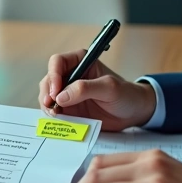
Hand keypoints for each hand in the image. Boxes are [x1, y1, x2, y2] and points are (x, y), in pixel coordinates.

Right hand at [38, 50, 156, 130]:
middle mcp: (71, 75)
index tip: (56, 92)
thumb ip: (85, 89)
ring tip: (55, 114)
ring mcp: (68, 92)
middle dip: (47, 93)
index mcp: (80, 62)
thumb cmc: (126, 95)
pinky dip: (53, 116)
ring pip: (48, 96)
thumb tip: (61, 96)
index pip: (58, 62)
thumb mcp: (109, 88)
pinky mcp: (69, 108)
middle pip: (49, 80)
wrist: (134, 113)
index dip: (53, 75)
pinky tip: (59, 120)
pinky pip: (55, 110)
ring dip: (48, 105)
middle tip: (51, 106)